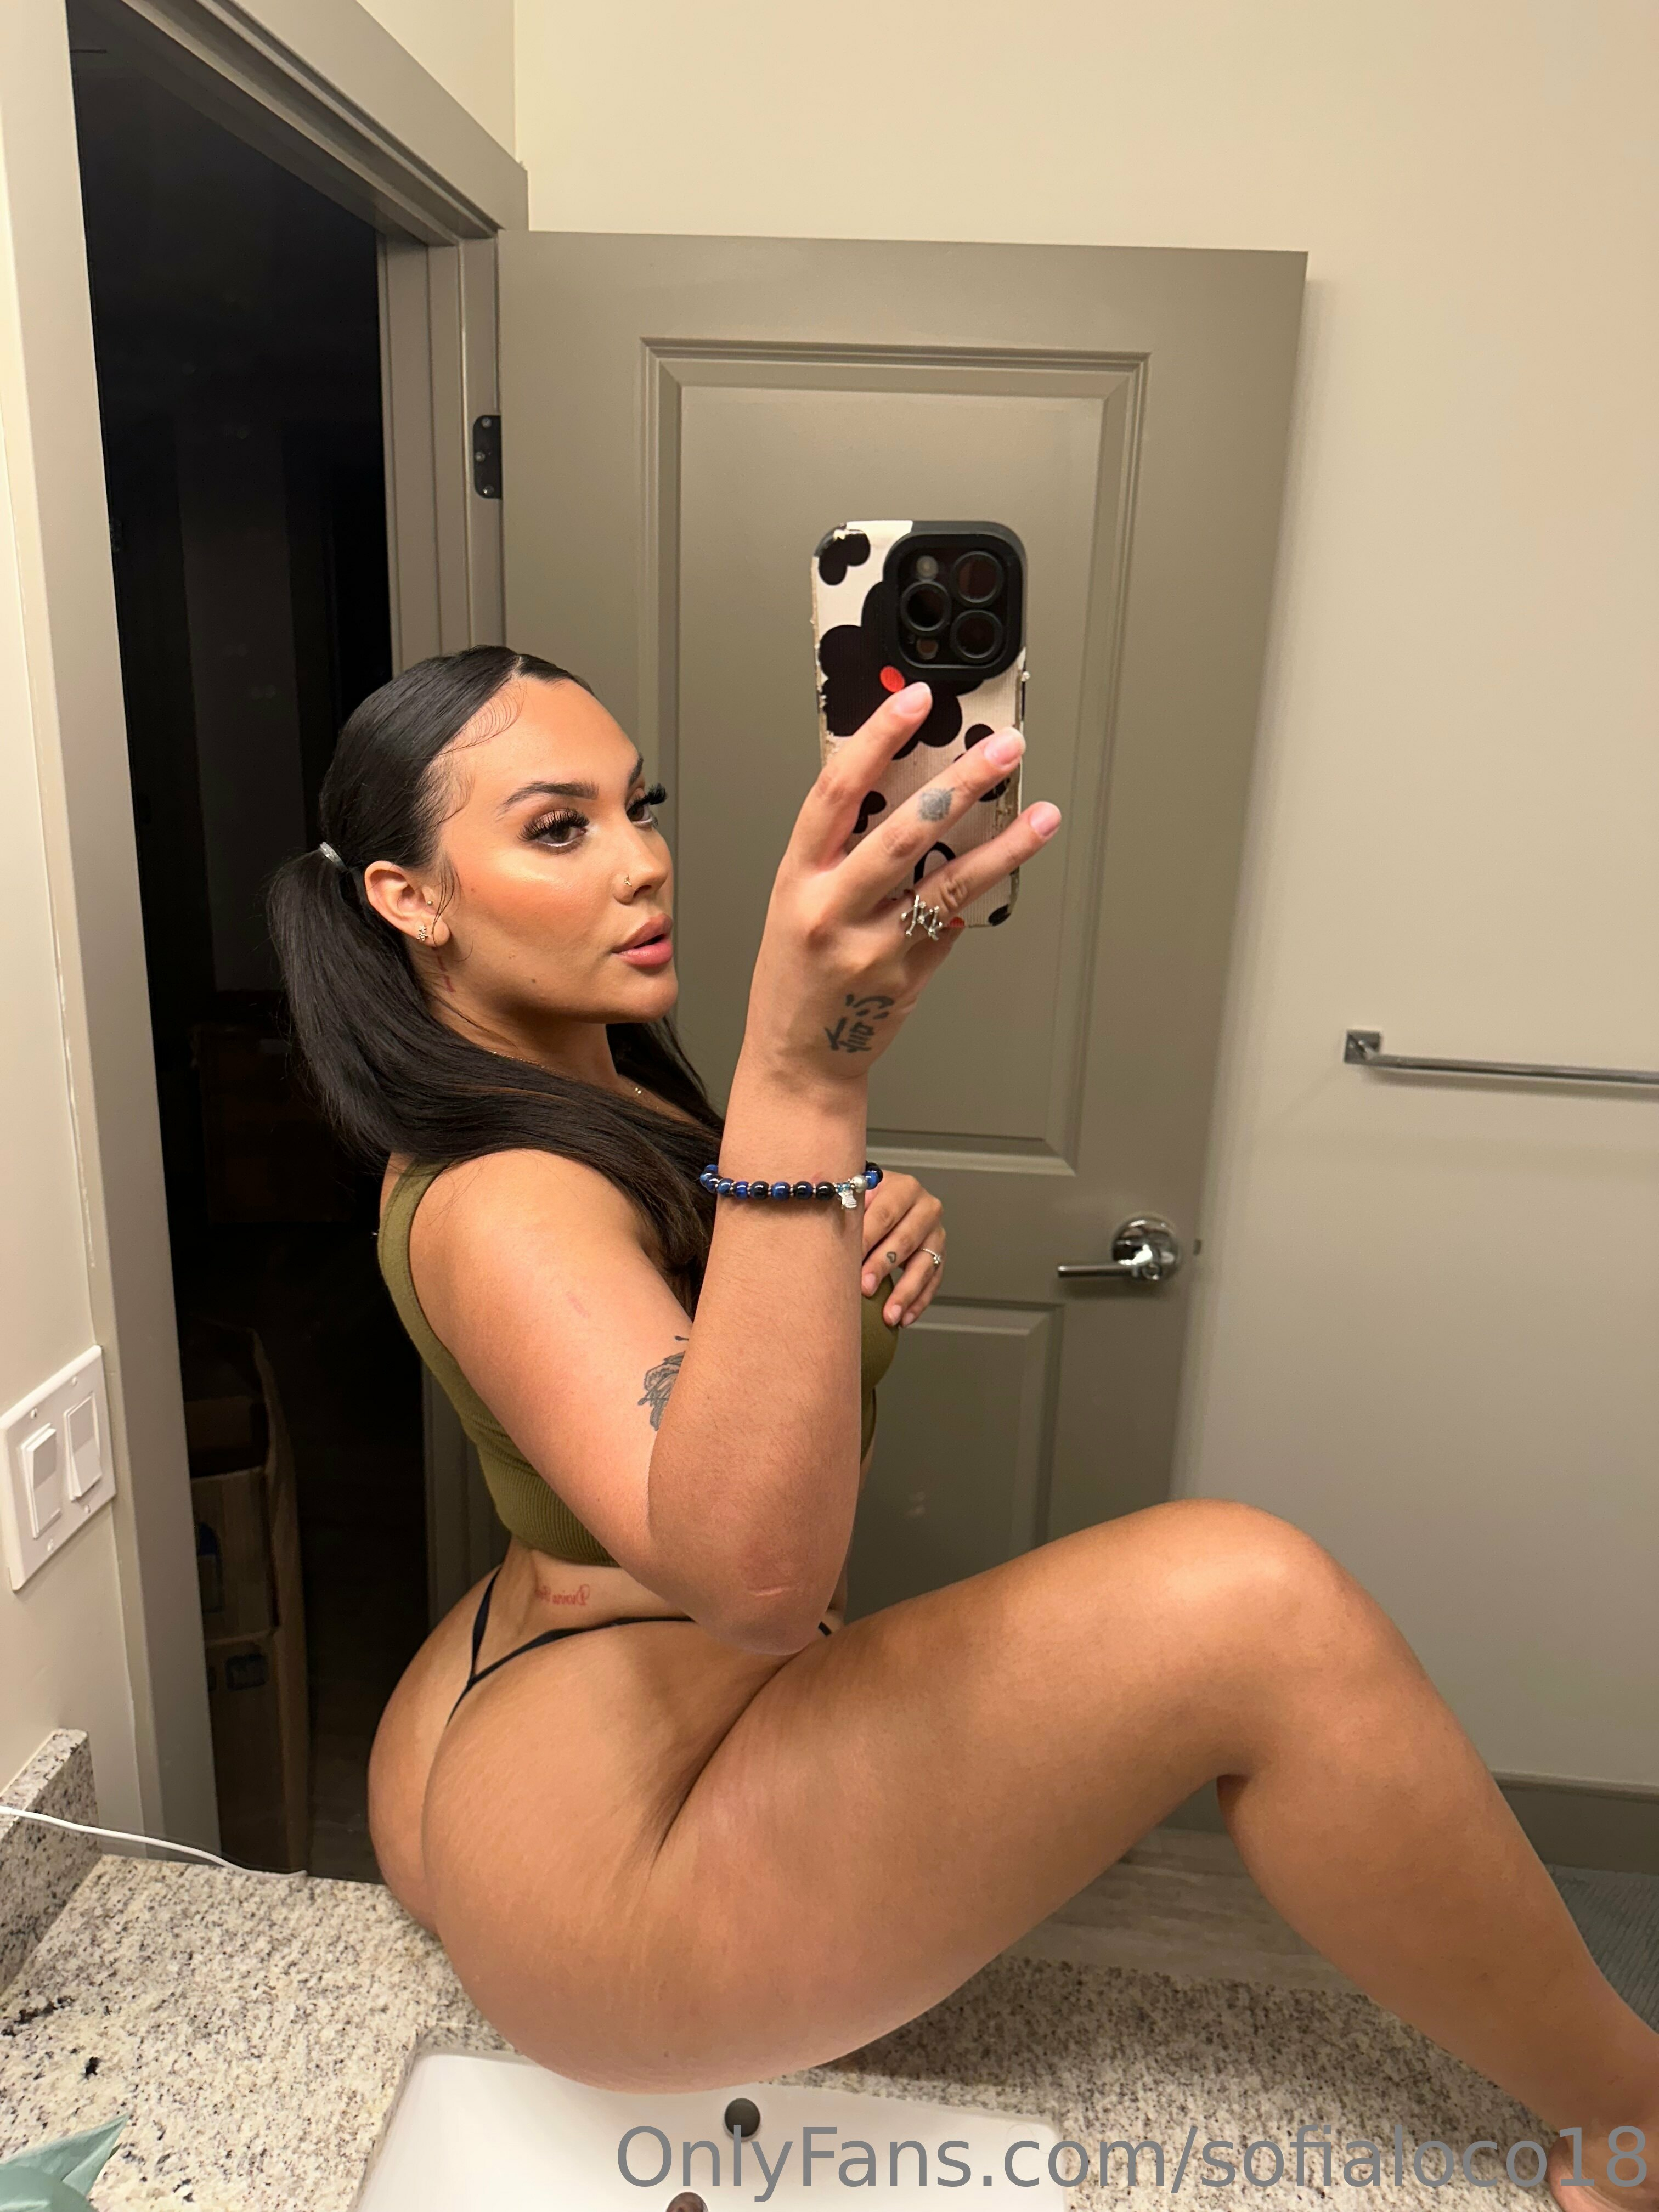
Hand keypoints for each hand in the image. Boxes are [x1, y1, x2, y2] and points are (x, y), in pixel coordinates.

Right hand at [741, 682, 1062, 1089]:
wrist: (796, 1057)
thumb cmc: (796, 975)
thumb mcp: (797, 900)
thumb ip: (841, 852)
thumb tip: (908, 792)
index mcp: (796, 877)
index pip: (835, 791)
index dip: (878, 738)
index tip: (916, 699)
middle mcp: (830, 910)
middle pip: (903, 831)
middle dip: (961, 783)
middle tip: (1003, 749)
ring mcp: (871, 947)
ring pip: (947, 884)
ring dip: (1003, 845)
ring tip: (1042, 814)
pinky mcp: (907, 977)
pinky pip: (952, 925)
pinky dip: (979, 894)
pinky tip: (1008, 863)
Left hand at [861, 1172, 944, 1326]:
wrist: (887, 1199)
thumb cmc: (865, 1200)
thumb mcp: (856, 1194)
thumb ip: (846, 1208)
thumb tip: (825, 1234)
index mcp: (903, 1187)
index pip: (885, 1213)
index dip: (867, 1238)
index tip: (849, 1260)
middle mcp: (925, 1207)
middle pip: (904, 1239)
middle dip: (883, 1266)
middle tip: (865, 1288)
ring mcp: (936, 1233)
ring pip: (924, 1265)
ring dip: (905, 1292)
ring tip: (889, 1315)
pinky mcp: (940, 1255)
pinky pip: (933, 1281)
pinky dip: (918, 1302)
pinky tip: (904, 1318)